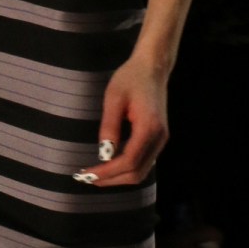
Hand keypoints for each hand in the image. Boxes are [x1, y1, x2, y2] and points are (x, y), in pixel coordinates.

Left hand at [72, 55, 167, 186]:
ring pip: (141, 171)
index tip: (87, 174)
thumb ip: (109, 126)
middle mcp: (159, 138)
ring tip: (96, 176)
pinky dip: (126, 169)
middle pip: (136, 172)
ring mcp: (161, 140)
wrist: (152, 67)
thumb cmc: (131, 77)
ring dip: (118, 177)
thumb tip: (103, 155)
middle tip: (87, 178)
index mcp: (149, 128)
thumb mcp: (114, 97)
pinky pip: (144, 162)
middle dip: (111, 179)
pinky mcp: (158, 138)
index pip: (128, 162)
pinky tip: (110, 166)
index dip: (107, 172)